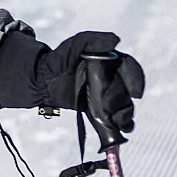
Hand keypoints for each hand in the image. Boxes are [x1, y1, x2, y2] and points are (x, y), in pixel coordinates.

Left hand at [0, 30, 145, 132]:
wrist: (41, 80)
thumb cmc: (58, 59)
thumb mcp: (73, 46)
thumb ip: (91, 40)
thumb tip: (115, 41)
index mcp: (109, 61)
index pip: (129, 69)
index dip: (136, 81)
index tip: (135, 93)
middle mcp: (111, 78)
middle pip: (126, 92)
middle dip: (122, 102)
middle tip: (108, 109)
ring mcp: (106, 95)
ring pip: (124, 107)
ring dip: (124, 117)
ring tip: (117, 123)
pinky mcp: (98, 109)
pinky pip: (112, 120)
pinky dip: (118, 129)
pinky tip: (118, 136)